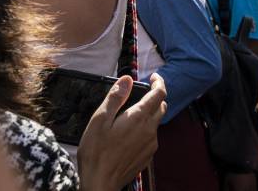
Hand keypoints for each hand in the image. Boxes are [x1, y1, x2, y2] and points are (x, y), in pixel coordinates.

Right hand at [78, 74, 166, 190]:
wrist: (100, 184)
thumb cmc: (96, 153)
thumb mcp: (99, 121)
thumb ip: (115, 98)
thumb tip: (127, 79)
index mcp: (139, 118)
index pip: (159, 93)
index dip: (158, 82)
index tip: (153, 77)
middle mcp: (150, 129)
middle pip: (161, 107)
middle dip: (155, 97)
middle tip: (141, 95)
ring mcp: (151, 144)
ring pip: (156, 123)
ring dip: (149, 115)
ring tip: (129, 118)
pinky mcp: (148, 156)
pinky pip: (151, 137)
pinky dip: (144, 130)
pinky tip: (128, 136)